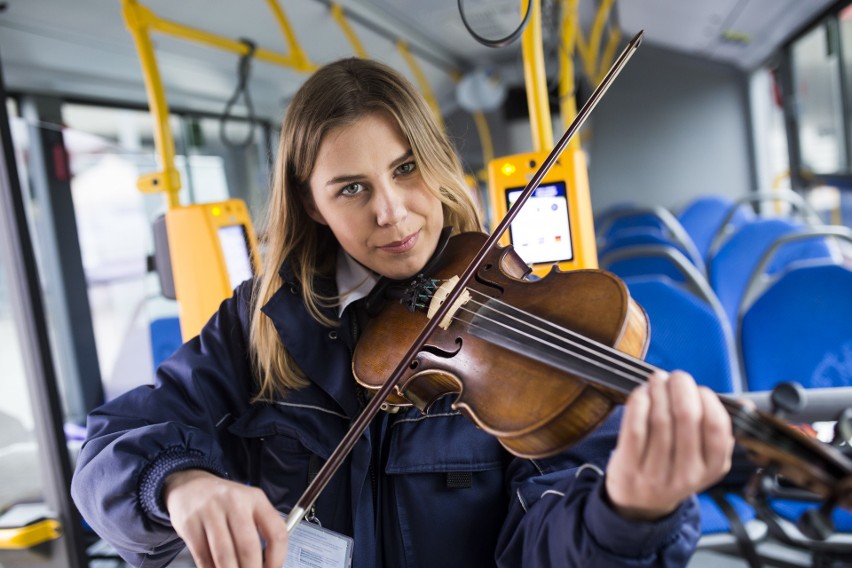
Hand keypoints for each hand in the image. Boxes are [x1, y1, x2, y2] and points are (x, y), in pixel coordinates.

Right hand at [164, 469, 287, 567]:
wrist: (190, 486)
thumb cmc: (224, 501)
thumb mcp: (248, 504)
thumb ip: (261, 530)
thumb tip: (268, 564)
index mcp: (256, 498)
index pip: (276, 532)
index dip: (277, 558)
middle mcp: (234, 502)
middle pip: (248, 547)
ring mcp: (210, 512)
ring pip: (224, 555)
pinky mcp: (190, 524)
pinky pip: (203, 557)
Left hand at [605, 371, 734, 520]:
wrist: (641, 503)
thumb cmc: (676, 469)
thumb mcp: (705, 460)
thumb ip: (719, 431)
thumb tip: (744, 403)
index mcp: (713, 468)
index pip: (717, 427)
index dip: (708, 399)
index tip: (699, 388)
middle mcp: (687, 473)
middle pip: (686, 417)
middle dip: (681, 387)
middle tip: (676, 376)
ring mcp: (657, 473)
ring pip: (660, 419)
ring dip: (658, 390)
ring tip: (658, 380)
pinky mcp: (630, 466)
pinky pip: (635, 427)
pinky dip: (638, 403)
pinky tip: (642, 394)